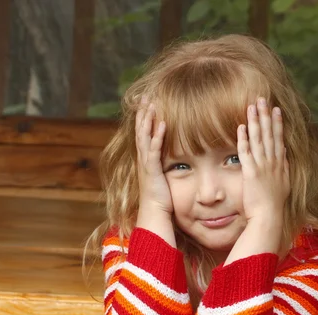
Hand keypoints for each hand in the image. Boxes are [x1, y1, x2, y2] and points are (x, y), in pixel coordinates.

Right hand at [136, 99, 172, 215]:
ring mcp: (146, 164)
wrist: (154, 214)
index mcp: (146, 160)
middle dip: (143, 113)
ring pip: (144, 137)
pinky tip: (163, 124)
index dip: (144, 118)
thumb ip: (166, 167)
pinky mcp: (152, 171)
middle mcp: (143, 160)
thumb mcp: (163, 178)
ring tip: (151, 103)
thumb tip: (177, 159)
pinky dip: (157, 136)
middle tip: (145, 96)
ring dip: (148, 119)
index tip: (147, 103)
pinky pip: (154, 150)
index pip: (143, 134)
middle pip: (141, 131)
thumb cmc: (161, 200)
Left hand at [237, 98, 289, 222]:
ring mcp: (263, 166)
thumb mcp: (283, 185)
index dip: (277, 123)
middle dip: (266, 115)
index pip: (278, 139)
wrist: (269, 217)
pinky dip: (244, 139)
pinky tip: (241, 126)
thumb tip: (283, 161)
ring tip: (252, 106)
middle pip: (269, 134)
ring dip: (256, 121)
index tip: (276, 109)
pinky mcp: (251, 173)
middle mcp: (273, 163)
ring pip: (259, 139)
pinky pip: (246, 152)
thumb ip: (282, 171)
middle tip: (262, 99)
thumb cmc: (274, 206)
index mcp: (281, 165)